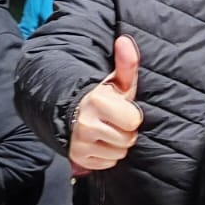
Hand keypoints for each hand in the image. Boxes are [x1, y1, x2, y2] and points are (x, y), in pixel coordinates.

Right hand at [68, 35, 141, 172]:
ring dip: (116, 144)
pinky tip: (100, 142)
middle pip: (127, 139)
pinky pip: (107, 163)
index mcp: (97, 101)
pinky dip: (106, 155)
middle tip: (115, 122)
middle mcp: (86, 123)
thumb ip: (126, 63)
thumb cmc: (102, 98)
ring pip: (118, 153)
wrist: (71, 112)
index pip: (133, 120)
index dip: (132, 116)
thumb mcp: (116, 81)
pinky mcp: (78, 158)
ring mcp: (80, 142)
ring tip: (107, 131)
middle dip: (125, 131)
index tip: (123, 110)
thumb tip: (125, 41)